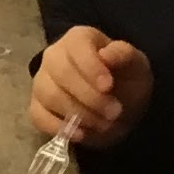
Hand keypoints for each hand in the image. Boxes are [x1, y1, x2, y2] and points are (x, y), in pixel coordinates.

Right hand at [28, 25, 150, 147]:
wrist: (118, 103)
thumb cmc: (125, 78)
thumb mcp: (136, 64)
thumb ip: (124, 56)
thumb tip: (106, 55)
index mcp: (79, 39)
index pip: (77, 47)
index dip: (91, 67)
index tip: (108, 87)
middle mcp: (53, 56)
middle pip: (61, 74)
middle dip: (89, 97)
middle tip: (114, 112)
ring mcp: (42, 81)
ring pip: (49, 96)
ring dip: (78, 114)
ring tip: (103, 124)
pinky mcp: (37, 106)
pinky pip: (38, 116)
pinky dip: (58, 128)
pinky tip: (80, 134)